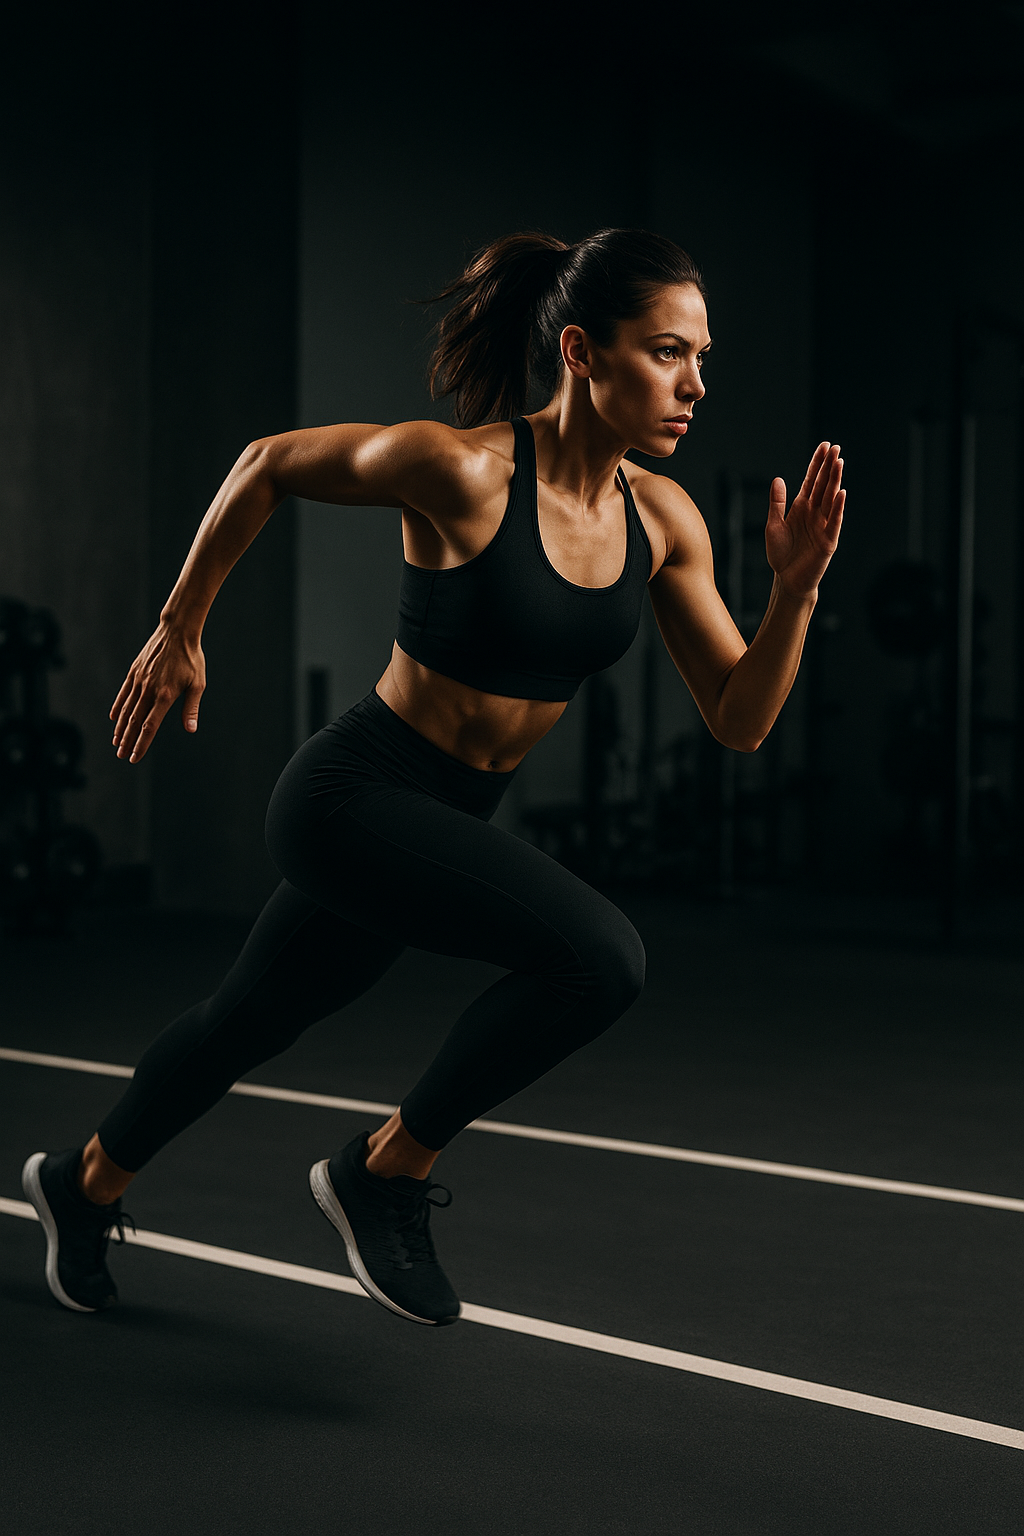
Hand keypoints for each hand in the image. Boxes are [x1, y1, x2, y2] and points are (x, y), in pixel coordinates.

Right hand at [109, 622, 205, 763]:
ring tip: (116, 742)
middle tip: (121, 756)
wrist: (177, 631)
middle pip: (135, 722)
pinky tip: (114, 718)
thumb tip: (191, 729)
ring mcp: (139, 680)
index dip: (142, 744)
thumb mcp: (198, 684)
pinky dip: (118, 707)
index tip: (135, 757)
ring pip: (126, 709)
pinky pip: (123, 693)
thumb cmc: (191, 658)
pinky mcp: (134, 672)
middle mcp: (149, 690)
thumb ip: (191, 708)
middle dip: (127, 741)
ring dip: (121, 728)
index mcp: (166, 695)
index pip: (150, 727)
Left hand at [765, 442, 844, 598]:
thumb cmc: (781, 553)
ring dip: (835, 481)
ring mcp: (823, 525)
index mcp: (801, 507)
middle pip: (823, 485)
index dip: (817, 463)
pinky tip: (841, 493)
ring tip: (839, 462)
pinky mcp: (828, 541)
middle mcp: (815, 513)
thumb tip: (778, 479)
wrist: (786, 579)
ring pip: (830, 499)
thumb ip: (776, 503)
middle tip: (835, 447)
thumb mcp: (773, 525)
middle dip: (829, 467)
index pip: (811, 480)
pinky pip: (834, 522)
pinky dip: (837, 508)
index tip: (824, 446)